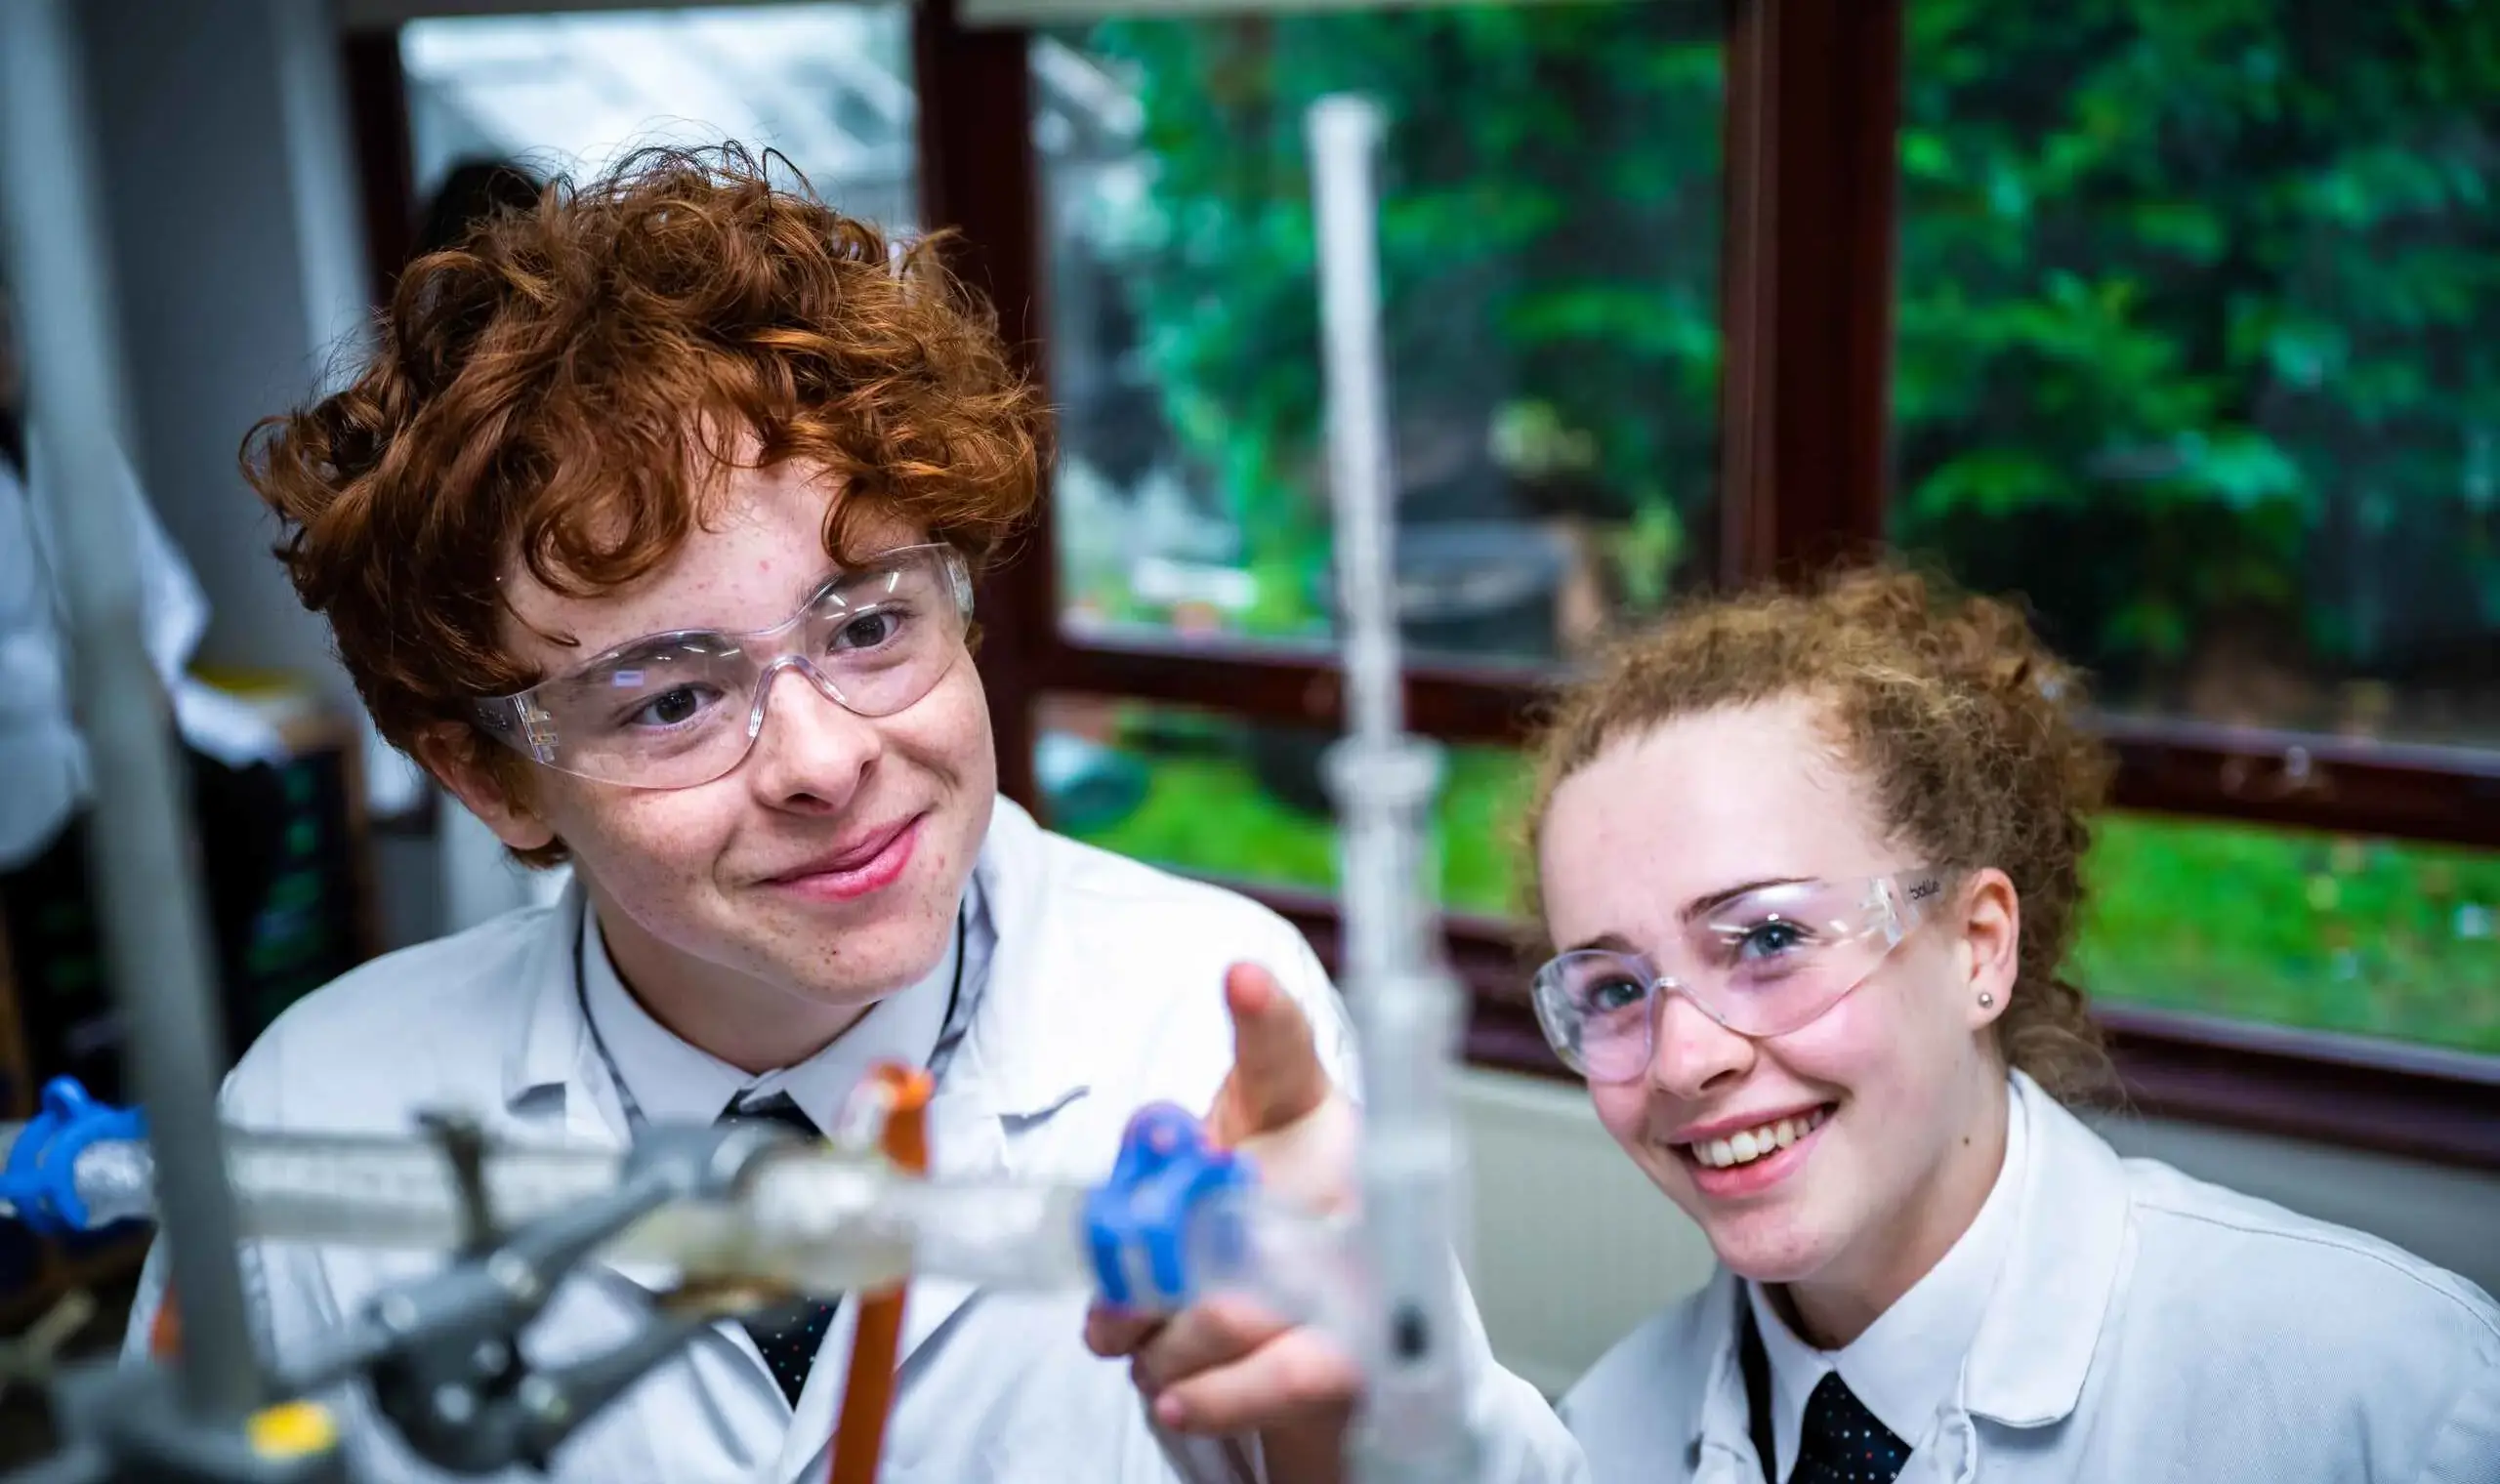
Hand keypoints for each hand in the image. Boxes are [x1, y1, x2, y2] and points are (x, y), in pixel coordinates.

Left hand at [1086, 963, 1362, 1481]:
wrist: (1327, 1333)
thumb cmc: (1254, 1235)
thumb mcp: (1198, 1182)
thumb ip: (1152, 1175)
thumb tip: (1115, 1203)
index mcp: (1303, 1118)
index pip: (1284, 1053)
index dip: (1264, 1016)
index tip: (1239, 979)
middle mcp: (1345, 1187)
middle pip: (1227, 1217)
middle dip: (1144, 1277)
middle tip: (1109, 1306)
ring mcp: (1356, 1277)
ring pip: (1227, 1314)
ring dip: (1157, 1344)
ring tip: (1150, 1345)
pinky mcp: (1347, 1360)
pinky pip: (1274, 1383)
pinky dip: (1211, 1397)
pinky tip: (1177, 1396)